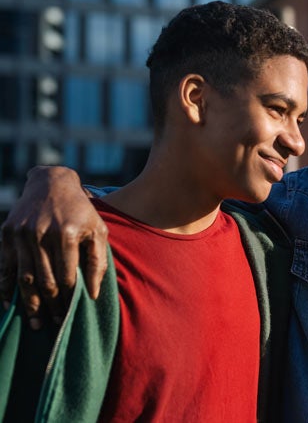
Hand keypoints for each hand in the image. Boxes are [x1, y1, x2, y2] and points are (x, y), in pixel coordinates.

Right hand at [0, 166, 107, 328]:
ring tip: (36, 323)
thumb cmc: (81, 211)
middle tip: (55, 325)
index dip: (69, 298)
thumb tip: (94, 293)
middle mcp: (43, 234)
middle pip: (45, 280)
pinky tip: (10, 305)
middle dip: (51, 306)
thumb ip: (98, 261)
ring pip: (24, 277)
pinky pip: (5, 267)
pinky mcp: (7, 233)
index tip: (71, 315)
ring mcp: (22, 234)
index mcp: (69, 234)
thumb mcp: (98, 230)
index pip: (68, 275)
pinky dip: (6, 288)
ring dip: (29, 304)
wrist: (52, 183)